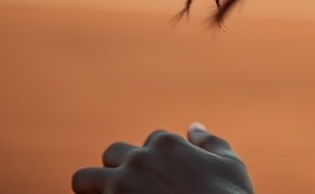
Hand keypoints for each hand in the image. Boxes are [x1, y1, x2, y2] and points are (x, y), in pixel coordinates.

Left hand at [71, 123, 254, 193]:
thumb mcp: (231, 167)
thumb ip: (211, 143)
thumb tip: (194, 127)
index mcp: (166, 145)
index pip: (153, 140)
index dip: (160, 161)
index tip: (167, 182)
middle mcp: (138, 162)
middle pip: (113, 153)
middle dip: (120, 168)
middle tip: (131, 192)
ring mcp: (119, 190)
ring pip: (83, 179)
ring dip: (91, 188)